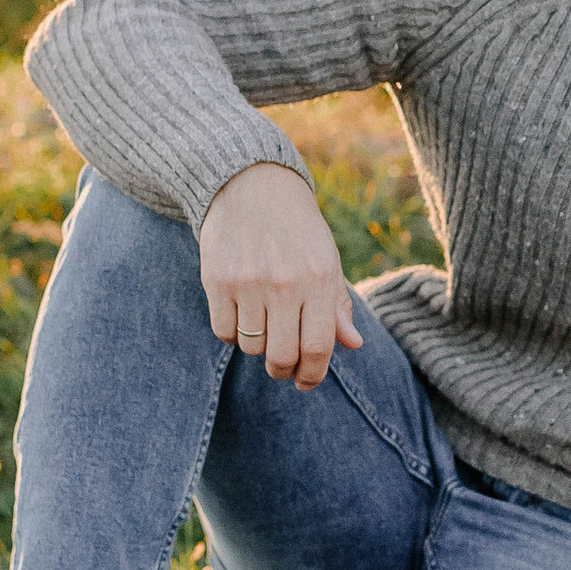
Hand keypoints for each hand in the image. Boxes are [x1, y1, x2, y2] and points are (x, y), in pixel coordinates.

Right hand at [199, 164, 363, 390]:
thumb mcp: (327, 261)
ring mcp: (248, 282)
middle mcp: (284, 283)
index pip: (318, 348)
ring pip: (251, 347)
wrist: (252, 187)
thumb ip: (338, 305)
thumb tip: (353, 345)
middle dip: (283, 370)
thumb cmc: (298, 231)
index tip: (306, 382)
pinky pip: (224, 331)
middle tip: (283, 366)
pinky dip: (233, 332)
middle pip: (281, 356)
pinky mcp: (217, 280)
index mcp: (318, 279)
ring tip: (263, 325)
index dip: (312, 375)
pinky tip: (242, 314)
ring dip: (258, 346)